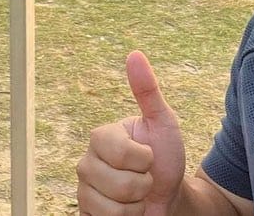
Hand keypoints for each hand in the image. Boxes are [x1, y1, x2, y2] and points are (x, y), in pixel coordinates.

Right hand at [77, 51, 186, 214]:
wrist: (169, 196)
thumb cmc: (165, 157)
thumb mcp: (163, 122)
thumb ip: (147, 90)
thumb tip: (134, 54)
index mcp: (100, 137)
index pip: (121, 153)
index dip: (145, 159)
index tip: (149, 156)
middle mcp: (86, 163)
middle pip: (118, 184)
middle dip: (143, 185)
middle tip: (144, 178)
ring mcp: (84, 191)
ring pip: (112, 208)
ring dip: (136, 206)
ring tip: (137, 196)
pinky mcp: (86, 214)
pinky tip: (127, 212)